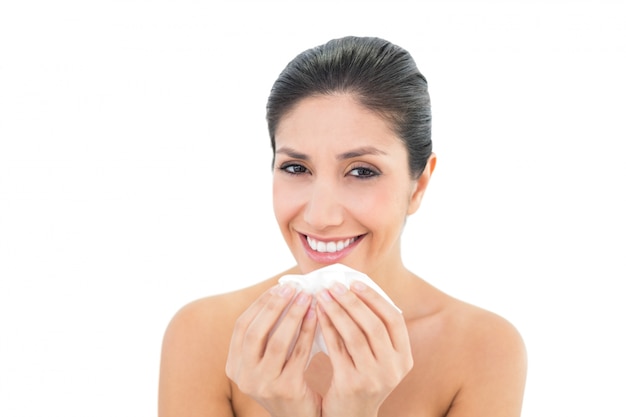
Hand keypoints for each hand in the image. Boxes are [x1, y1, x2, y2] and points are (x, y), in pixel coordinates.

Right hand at [225, 284, 320, 416]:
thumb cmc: (287, 381)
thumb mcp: (268, 361)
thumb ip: (268, 335)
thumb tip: (282, 291)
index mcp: (234, 366)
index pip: (242, 326)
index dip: (260, 304)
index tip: (278, 287)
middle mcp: (243, 376)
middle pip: (255, 332)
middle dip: (274, 306)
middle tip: (292, 288)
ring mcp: (263, 385)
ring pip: (277, 342)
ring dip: (293, 316)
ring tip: (308, 298)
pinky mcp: (285, 390)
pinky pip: (298, 354)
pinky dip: (308, 332)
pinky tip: (317, 317)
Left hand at [316, 281, 412, 416]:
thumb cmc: (361, 380)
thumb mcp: (377, 360)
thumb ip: (374, 333)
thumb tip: (354, 290)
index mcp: (404, 358)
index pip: (394, 319)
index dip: (375, 298)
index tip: (355, 283)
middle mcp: (393, 368)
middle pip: (374, 325)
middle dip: (353, 302)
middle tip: (334, 285)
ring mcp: (374, 378)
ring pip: (355, 336)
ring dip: (337, 312)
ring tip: (323, 296)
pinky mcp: (352, 384)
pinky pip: (337, 349)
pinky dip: (327, 328)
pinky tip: (317, 315)